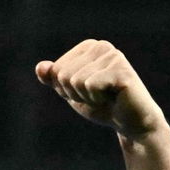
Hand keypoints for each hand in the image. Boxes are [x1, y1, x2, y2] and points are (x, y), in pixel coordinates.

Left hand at [35, 40, 166, 139]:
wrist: (130, 122)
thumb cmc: (101, 105)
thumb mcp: (70, 92)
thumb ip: (53, 79)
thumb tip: (40, 67)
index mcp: (88, 47)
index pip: (56, 70)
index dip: (66, 89)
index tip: (87, 91)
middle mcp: (101, 46)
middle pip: (63, 74)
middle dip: (75, 93)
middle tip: (97, 96)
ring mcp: (113, 56)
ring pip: (75, 81)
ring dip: (87, 97)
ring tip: (105, 97)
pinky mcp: (121, 70)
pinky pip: (90, 86)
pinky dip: (97, 99)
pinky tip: (113, 98)